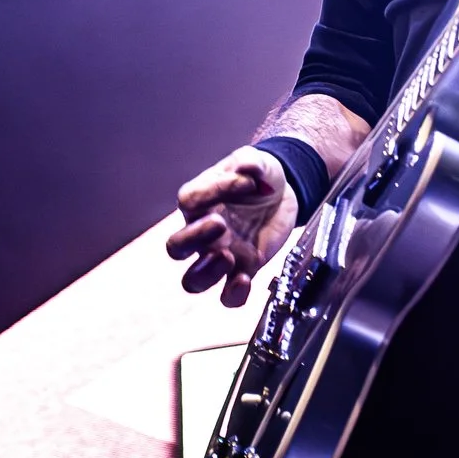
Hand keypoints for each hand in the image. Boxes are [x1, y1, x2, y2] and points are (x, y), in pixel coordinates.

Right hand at [167, 147, 298, 307]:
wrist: (281, 193)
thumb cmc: (258, 176)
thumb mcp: (256, 161)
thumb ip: (251, 162)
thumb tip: (247, 168)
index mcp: (200, 200)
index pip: (190, 200)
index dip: (213, 190)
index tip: (246, 181)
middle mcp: (203, 231)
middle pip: (176, 247)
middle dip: (193, 239)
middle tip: (221, 225)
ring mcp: (221, 254)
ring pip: (193, 279)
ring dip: (206, 273)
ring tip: (228, 257)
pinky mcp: (244, 269)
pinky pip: (227, 296)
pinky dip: (233, 295)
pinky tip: (245, 281)